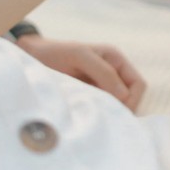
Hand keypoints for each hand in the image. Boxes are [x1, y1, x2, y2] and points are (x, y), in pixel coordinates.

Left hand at [16, 34, 146, 111]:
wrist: (31, 59)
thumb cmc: (55, 53)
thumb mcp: (80, 56)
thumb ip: (103, 72)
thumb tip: (124, 95)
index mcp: (115, 60)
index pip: (138, 84)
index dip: (132, 98)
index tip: (115, 109)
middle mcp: (113, 73)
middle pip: (132, 97)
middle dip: (124, 108)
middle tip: (106, 117)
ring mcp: (102, 87)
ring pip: (119, 106)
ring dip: (111, 112)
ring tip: (95, 116)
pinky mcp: (90, 98)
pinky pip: (104, 109)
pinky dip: (100, 114)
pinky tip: (89, 116)